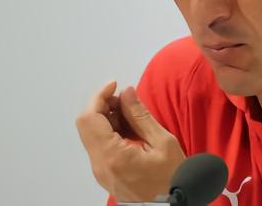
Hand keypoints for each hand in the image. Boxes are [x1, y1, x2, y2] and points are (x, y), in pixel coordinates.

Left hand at [76, 81, 185, 201]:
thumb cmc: (174, 177)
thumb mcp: (163, 143)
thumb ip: (140, 116)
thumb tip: (126, 92)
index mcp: (112, 156)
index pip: (89, 118)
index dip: (99, 96)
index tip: (116, 85)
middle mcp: (100, 164)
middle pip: (87, 125)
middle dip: (103, 106)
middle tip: (127, 100)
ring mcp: (100, 171)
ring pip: (92, 135)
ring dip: (107, 118)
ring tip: (133, 115)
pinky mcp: (106, 173)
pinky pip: (100, 146)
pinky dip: (110, 131)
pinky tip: (131, 129)